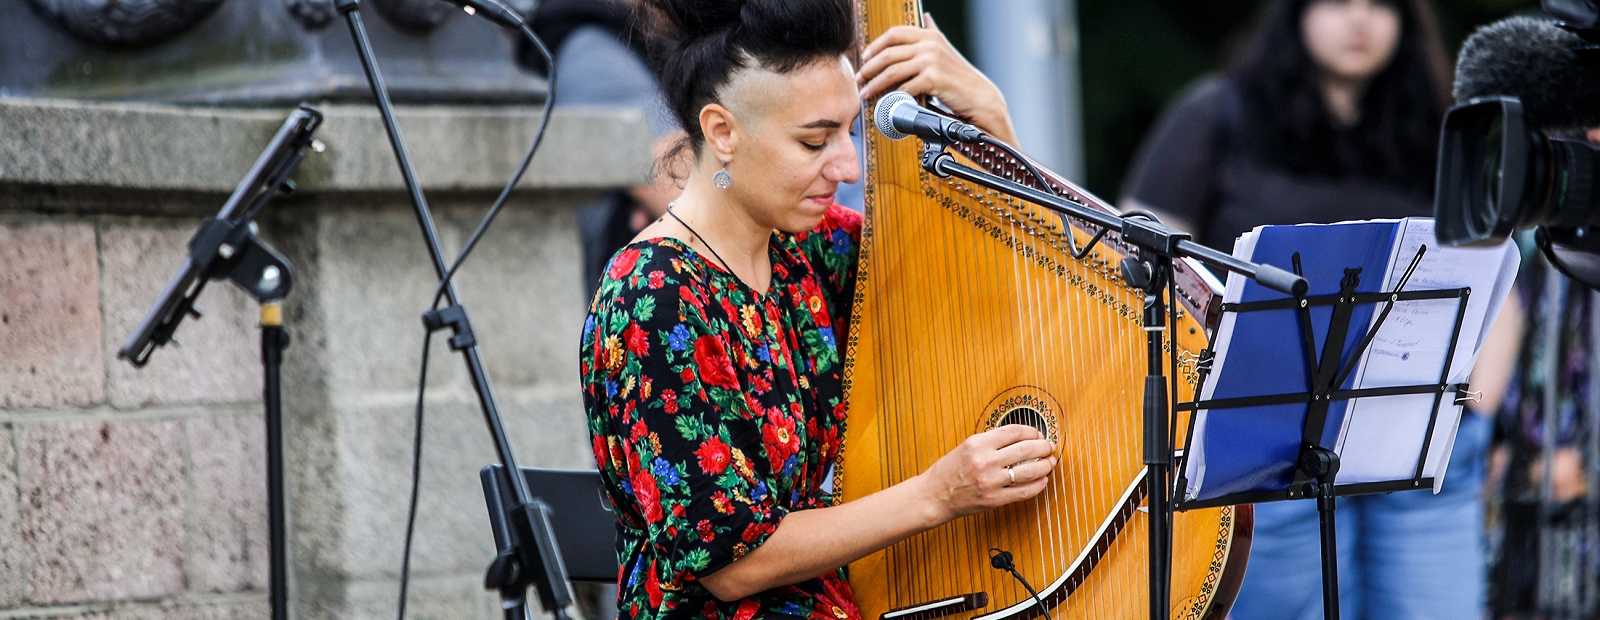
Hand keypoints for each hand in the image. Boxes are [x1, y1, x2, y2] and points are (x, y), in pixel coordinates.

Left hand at [857, 13, 1018, 145]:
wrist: (980, 98)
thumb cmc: (959, 78)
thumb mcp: (945, 50)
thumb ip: (933, 34)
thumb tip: (926, 17)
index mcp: (930, 35)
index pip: (894, 33)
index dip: (875, 45)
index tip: (864, 58)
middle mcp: (930, 44)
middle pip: (888, 52)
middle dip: (869, 67)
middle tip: (859, 79)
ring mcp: (931, 60)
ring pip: (892, 70)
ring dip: (875, 83)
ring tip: (865, 93)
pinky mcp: (933, 79)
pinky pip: (904, 87)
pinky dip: (892, 97)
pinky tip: (886, 103)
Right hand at [917, 424, 1056, 520]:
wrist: (934, 496)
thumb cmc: (949, 470)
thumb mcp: (966, 447)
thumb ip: (991, 442)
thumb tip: (1020, 438)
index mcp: (977, 444)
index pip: (1014, 431)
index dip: (1031, 432)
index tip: (1037, 434)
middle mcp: (985, 461)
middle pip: (1026, 449)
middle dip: (1043, 447)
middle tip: (1050, 447)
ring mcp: (991, 481)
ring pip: (1029, 470)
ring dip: (1045, 465)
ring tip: (1050, 462)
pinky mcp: (994, 499)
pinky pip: (1023, 492)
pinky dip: (1037, 485)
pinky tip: (1043, 480)